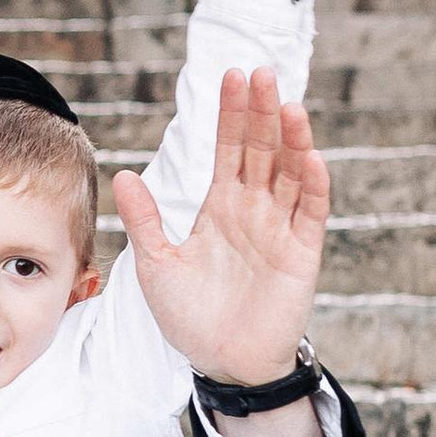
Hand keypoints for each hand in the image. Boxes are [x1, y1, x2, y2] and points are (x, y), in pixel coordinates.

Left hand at [116, 65, 328, 392]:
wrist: (223, 363)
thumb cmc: (191, 317)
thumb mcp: (156, 265)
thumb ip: (144, 220)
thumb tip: (122, 175)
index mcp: (219, 207)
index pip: (228, 149)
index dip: (230, 114)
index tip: (230, 76)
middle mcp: (253, 210)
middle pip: (261, 150)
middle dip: (260, 112)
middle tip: (259, 72)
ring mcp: (280, 229)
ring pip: (290, 174)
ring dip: (292, 139)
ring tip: (288, 104)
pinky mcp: (301, 254)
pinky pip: (310, 214)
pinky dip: (312, 186)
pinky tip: (311, 157)